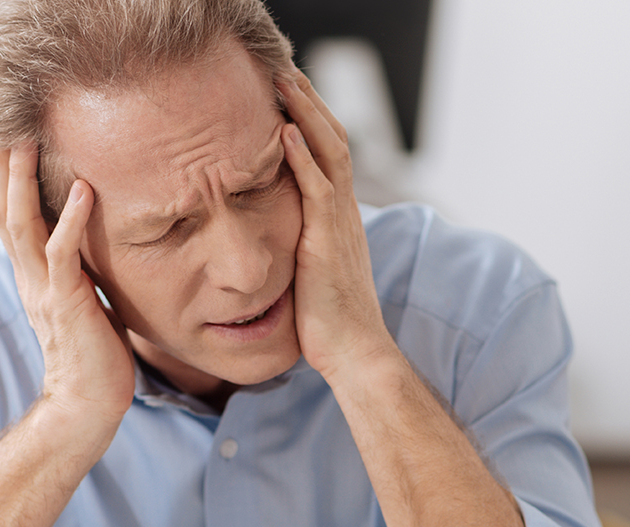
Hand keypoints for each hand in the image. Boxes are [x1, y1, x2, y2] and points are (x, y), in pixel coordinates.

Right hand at [0, 145, 134, 441]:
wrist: (89, 404)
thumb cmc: (95, 353)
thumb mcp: (83, 297)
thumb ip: (78, 267)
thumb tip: (90, 237)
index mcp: (31, 274)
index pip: (7, 213)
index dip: (2, 173)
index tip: (7, 131)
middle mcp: (29, 277)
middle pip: (1, 208)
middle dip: (1, 163)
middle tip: (3, 116)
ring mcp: (43, 290)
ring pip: (21, 224)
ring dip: (22, 179)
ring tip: (28, 136)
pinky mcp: (67, 304)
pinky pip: (62, 255)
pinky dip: (70, 220)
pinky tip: (83, 189)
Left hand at [279, 71, 398, 383]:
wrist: (355, 353)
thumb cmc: (329, 323)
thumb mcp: (310, 274)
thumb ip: (297, 247)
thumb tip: (274, 241)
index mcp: (339, 218)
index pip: (330, 155)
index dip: (311, 121)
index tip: (287, 96)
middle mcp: (344, 213)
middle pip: (333, 140)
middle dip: (309, 103)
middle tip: (284, 70)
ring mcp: (339, 224)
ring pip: (329, 154)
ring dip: (306, 115)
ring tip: (284, 83)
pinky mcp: (328, 241)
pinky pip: (318, 189)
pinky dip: (304, 158)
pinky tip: (286, 133)